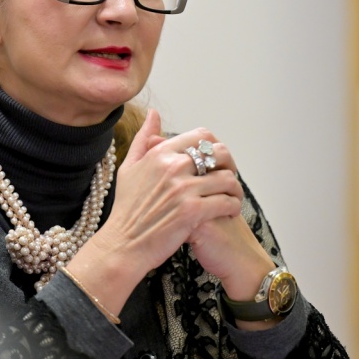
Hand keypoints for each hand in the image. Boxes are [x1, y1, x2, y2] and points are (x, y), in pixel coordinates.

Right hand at [66, 109, 243, 311]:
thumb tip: (153, 113)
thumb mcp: (129, 167)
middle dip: (230, 164)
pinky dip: (233, 206)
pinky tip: (229, 211)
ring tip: (232, 197)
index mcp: (160, 153)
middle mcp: (173, 167)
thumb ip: (144, 138)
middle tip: (228, 177)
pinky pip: (226, 202)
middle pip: (219, 153)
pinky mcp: (192, 212)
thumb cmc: (126, 209)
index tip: (215, 161)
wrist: (123, 245)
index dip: (214, 146)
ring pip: (227, 179)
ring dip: (235, 188)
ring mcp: (183, 189)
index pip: (201, 136)